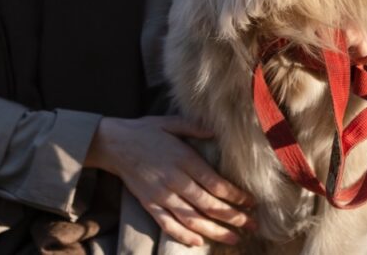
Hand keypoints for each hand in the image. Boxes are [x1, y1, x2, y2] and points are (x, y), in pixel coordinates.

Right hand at [85, 115, 255, 246]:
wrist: (114, 144)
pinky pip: (168, 224)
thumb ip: (194, 127)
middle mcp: (174, 179)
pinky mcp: (149, 204)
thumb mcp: (171, 122)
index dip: (235, 196)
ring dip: (214, 231)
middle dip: (233, 217)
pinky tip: (198, 242)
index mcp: (183, 159)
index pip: (215, 183)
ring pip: (191, 218)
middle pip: (208, 204)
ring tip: (234, 239)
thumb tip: (216, 132)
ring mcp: (161, 195)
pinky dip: (183, 235)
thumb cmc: (146, 131)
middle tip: (252, 225)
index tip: (252, 203)